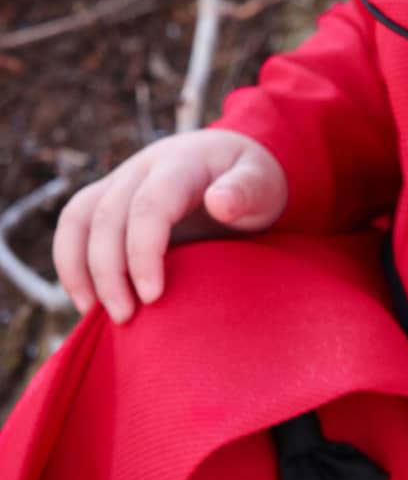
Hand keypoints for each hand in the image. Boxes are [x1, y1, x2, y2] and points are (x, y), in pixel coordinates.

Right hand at [52, 130, 287, 323]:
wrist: (235, 166)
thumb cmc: (254, 182)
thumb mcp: (264, 183)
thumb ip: (247, 190)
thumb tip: (219, 203)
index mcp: (183, 162)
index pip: (149, 204)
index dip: (143, 251)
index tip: (153, 296)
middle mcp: (143, 167)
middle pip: (108, 215)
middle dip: (109, 270)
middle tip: (126, 317)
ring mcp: (121, 180)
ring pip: (79, 218)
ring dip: (80, 269)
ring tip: (97, 314)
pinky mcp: (108, 199)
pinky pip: (74, 225)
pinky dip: (70, 263)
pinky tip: (87, 301)